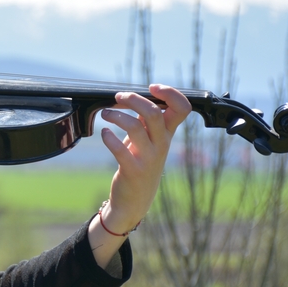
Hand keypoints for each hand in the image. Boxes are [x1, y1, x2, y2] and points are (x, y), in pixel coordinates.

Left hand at [98, 84, 190, 231]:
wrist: (135, 199)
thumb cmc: (140, 162)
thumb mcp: (148, 140)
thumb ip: (146, 119)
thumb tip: (137, 96)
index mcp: (168, 134)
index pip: (183, 109)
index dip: (171, 93)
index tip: (152, 87)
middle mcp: (162, 144)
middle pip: (154, 113)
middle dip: (134, 99)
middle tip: (118, 97)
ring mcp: (149, 158)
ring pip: (134, 127)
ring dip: (116, 115)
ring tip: (105, 114)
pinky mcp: (133, 170)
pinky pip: (120, 149)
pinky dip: (108, 137)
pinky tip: (104, 133)